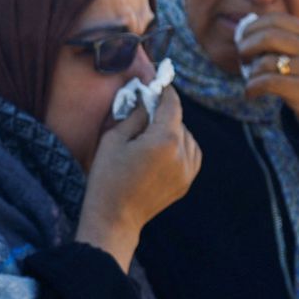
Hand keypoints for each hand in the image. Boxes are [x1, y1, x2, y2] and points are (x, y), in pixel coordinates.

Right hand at [78, 87, 201, 269]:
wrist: (115, 218)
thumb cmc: (107, 177)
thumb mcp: (113, 140)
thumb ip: (135, 116)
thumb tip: (146, 100)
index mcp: (164, 140)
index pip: (171, 105)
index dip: (165, 90)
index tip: (159, 80)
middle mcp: (182, 153)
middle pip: (178, 121)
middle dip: (164, 114)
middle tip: (146, 111)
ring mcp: (188, 170)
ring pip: (187, 137)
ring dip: (173, 131)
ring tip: (152, 136)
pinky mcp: (187, 182)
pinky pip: (191, 154)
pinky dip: (181, 147)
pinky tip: (162, 150)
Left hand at [238, 13, 298, 130]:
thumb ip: (280, 39)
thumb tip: (243, 32)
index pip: (277, 19)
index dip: (254, 26)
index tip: (243, 36)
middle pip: (268, 37)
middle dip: (247, 45)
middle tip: (242, 55)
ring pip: (265, 62)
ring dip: (251, 71)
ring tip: (252, 78)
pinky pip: (267, 83)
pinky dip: (251, 87)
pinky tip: (249, 92)